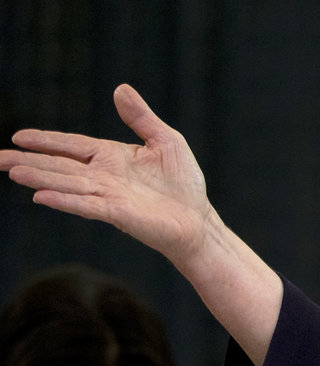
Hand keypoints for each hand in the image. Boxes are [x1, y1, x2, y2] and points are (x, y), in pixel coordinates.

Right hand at [0, 84, 217, 265]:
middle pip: (59, 166)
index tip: (18, 137)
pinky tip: (41, 196)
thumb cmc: (183, 183)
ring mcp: (109, 196)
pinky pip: (87, 205)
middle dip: (28, 161)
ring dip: (40, 178)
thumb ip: (141, 117)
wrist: (198, 219)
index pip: (72, 145)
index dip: (46, 141)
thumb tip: (120, 88)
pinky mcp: (119, 214)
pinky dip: (65, 200)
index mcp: (112, 156)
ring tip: (13, 172)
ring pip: (67, 184)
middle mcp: (104, 176)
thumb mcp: (166, 140)